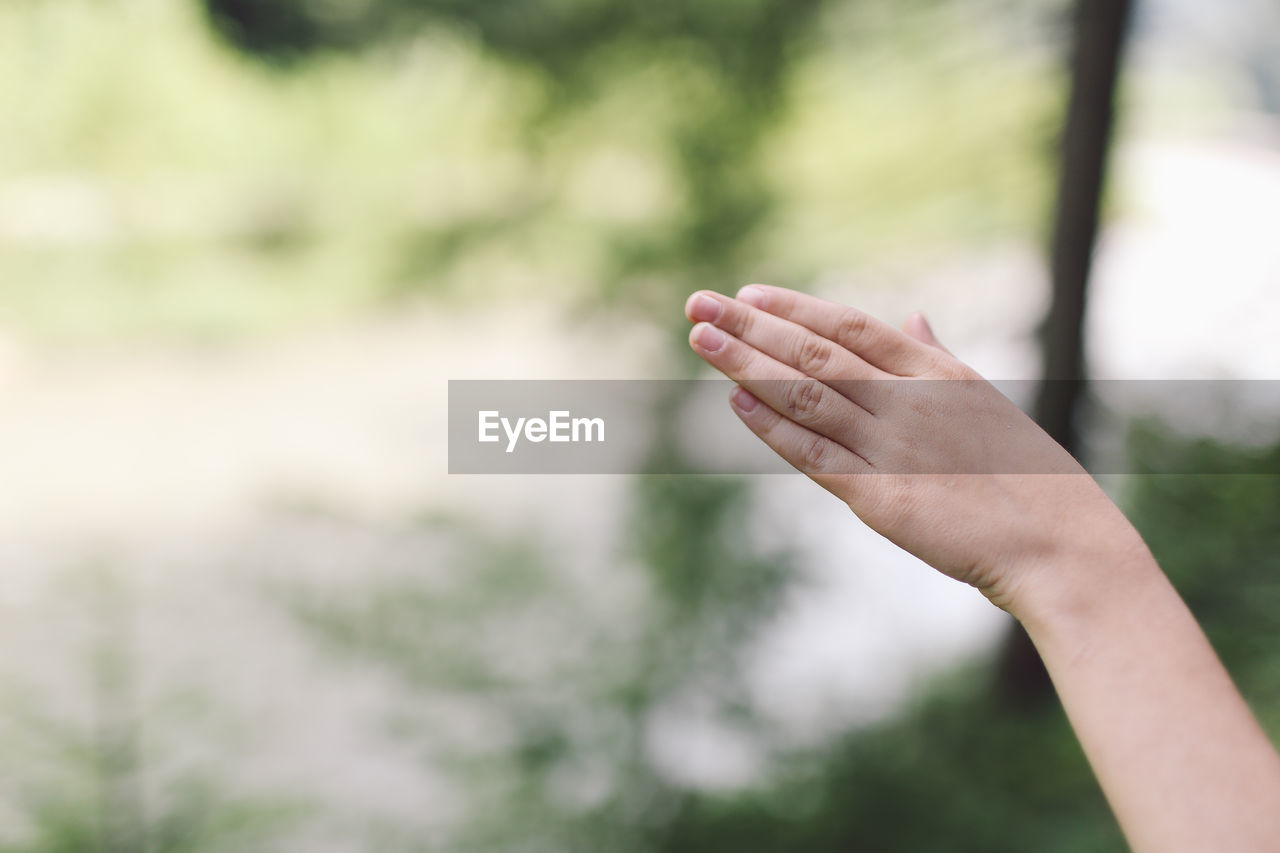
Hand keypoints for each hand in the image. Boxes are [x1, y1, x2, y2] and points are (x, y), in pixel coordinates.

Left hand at [684, 284, 1141, 616]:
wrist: (1060, 542)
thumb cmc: (1024, 472)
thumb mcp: (981, 397)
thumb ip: (935, 355)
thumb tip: (912, 314)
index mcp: (936, 371)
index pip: (850, 325)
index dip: (795, 307)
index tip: (748, 292)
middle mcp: (908, 401)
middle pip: (815, 352)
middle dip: (751, 325)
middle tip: (698, 303)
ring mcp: (893, 447)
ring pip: (806, 395)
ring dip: (748, 364)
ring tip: (701, 338)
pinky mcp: (881, 498)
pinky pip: (815, 456)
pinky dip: (773, 428)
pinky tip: (736, 402)